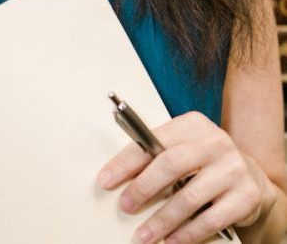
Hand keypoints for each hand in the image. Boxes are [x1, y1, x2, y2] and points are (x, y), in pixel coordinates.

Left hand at [96, 111, 276, 242]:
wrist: (250, 176)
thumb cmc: (204, 161)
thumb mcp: (182, 147)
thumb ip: (156, 154)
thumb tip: (117, 174)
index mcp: (192, 124)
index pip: (152, 142)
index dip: (125, 163)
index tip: (105, 180)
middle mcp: (214, 142)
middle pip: (170, 165)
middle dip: (143, 188)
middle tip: (125, 206)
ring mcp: (233, 168)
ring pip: (188, 197)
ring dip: (162, 220)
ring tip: (144, 234)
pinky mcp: (246, 195)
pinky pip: (210, 219)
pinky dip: (187, 233)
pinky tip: (172, 240)